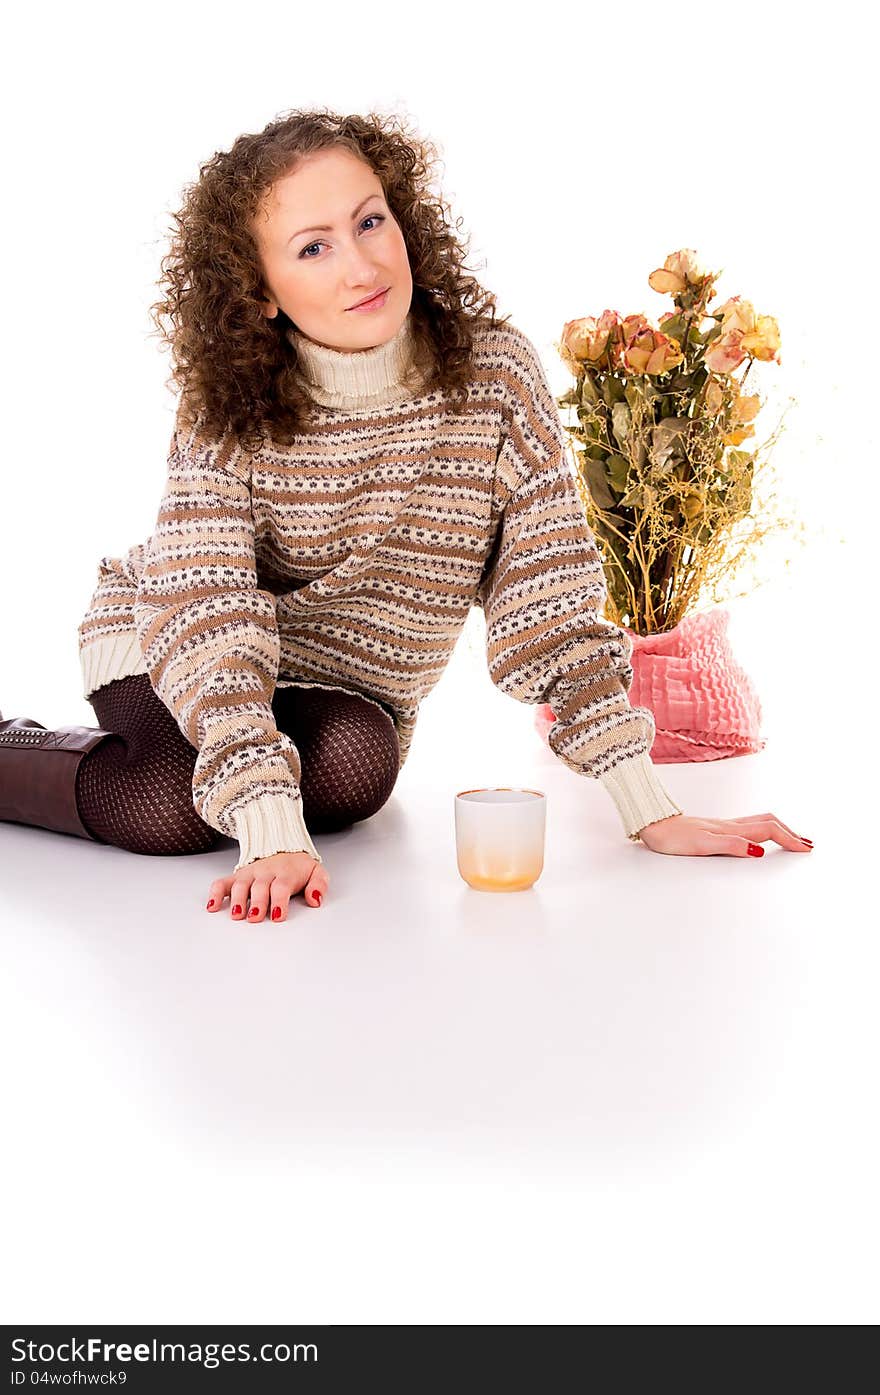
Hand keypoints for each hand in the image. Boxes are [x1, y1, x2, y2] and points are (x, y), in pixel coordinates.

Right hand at [205, 851, 328, 922]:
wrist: (284, 847)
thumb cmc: (298, 867)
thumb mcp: (316, 872)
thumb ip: (319, 885)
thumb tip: (315, 900)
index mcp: (285, 873)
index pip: (281, 887)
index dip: (279, 901)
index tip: (278, 916)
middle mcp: (265, 873)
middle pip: (260, 887)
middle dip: (257, 903)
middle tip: (254, 917)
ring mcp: (250, 874)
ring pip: (241, 885)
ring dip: (237, 900)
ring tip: (237, 915)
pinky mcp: (237, 876)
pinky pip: (223, 882)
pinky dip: (215, 893)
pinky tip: (212, 906)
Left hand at [637, 812, 814, 856]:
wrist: (652, 824)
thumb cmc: (672, 837)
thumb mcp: (701, 845)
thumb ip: (730, 846)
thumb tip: (759, 851)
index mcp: (731, 829)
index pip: (769, 831)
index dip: (790, 838)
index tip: (807, 848)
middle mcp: (730, 825)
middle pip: (769, 822)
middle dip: (791, 832)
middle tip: (808, 844)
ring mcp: (723, 825)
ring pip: (760, 822)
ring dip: (780, 829)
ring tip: (793, 837)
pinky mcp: (715, 828)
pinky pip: (748, 826)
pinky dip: (764, 830)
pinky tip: (762, 836)